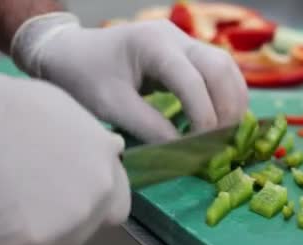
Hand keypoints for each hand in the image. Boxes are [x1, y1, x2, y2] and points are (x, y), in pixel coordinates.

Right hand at [0, 45, 129, 244]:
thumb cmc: (11, 108)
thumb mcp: (68, 115)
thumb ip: (90, 145)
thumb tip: (98, 154)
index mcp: (106, 172)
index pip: (117, 205)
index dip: (94, 200)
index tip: (71, 192)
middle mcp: (92, 207)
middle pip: (85, 228)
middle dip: (66, 219)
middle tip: (32, 199)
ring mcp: (58, 235)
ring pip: (49, 244)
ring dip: (31, 231)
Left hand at [11, 13, 248, 142]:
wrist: (70, 53)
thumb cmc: (84, 76)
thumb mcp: (111, 105)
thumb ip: (149, 127)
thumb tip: (185, 149)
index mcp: (153, 44)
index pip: (192, 80)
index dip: (203, 115)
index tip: (204, 146)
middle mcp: (174, 37)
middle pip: (219, 67)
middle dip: (227, 107)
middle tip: (223, 142)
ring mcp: (181, 42)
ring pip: (224, 66)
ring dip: (232, 100)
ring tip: (228, 133)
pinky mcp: (183, 53)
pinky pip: (216, 70)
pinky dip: (224, 95)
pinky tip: (221, 119)